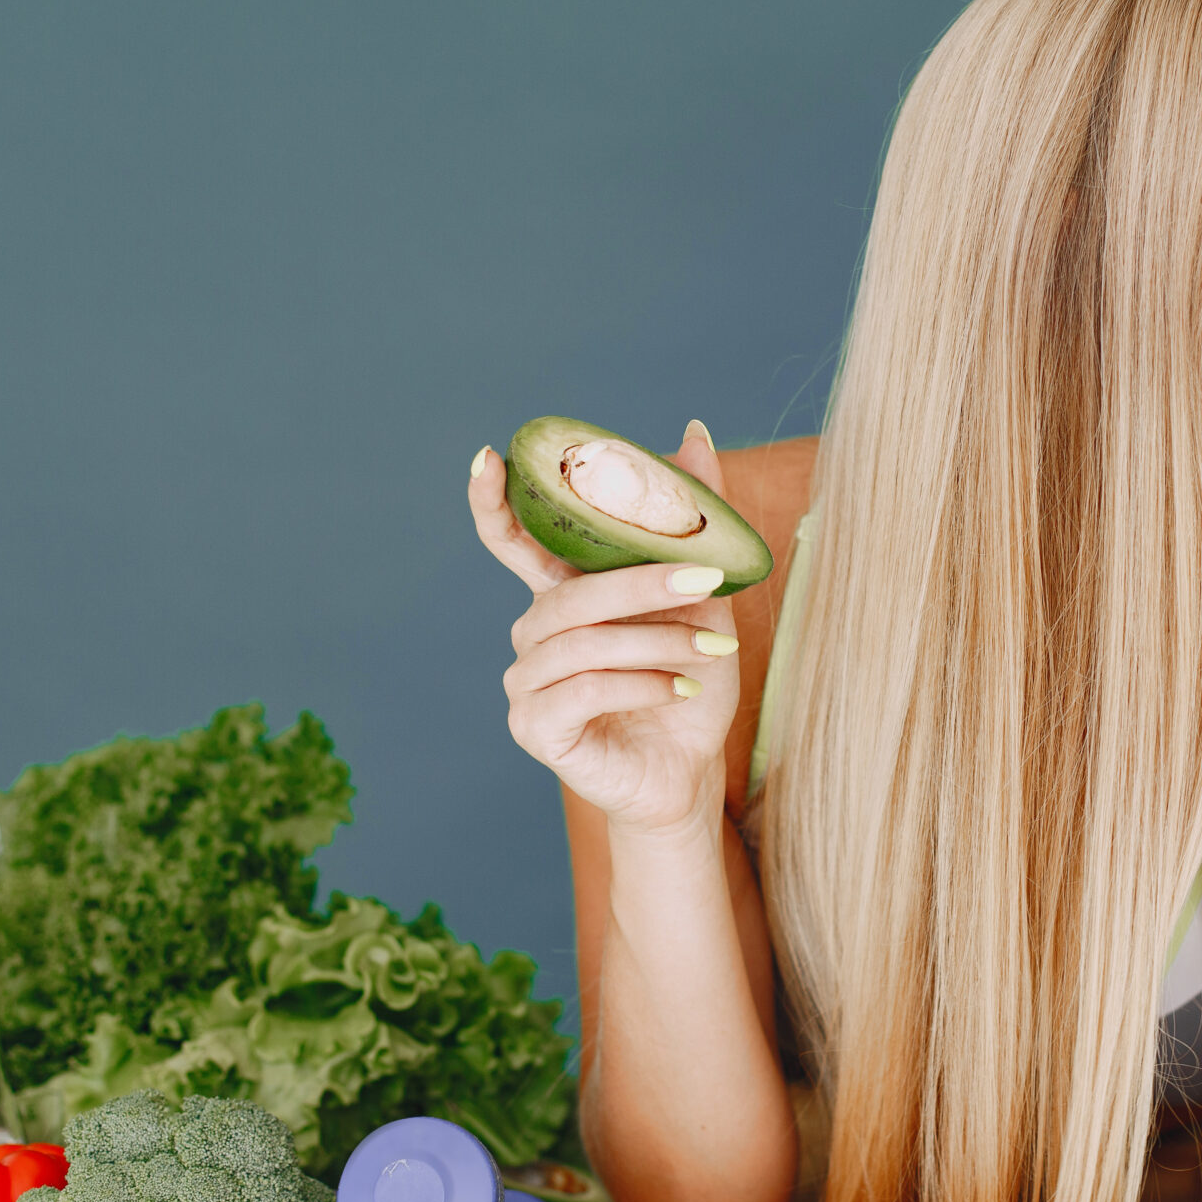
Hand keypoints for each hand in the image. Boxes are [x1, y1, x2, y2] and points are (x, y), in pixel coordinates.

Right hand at [467, 424, 743, 834]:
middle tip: (707, 579)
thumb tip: (695, 431)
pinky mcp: (535, 728)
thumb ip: (692, 521)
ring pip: (583, 643)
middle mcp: (533, 634)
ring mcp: (526, 683)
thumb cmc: (688, 681)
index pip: (512, 541)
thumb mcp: (705, 597)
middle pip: (572, 594)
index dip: (493, 501)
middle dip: (644, 584)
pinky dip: (641, 685)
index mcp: (561, 596)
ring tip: (713, 649)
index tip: (488, 457)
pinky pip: (583, 691)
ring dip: (657, 642)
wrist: (689, 770)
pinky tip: (680, 691)